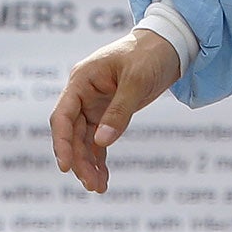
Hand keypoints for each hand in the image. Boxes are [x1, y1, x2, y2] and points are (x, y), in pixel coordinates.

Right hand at [50, 28, 180, 193]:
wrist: (170, 44)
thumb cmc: (150, 53)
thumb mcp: (137, 80)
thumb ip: (119, 111)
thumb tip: (102, 142)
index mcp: (82, 80)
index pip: (63, 116)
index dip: (62, 142)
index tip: (65, 166)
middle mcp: (83, 94)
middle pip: (73, 134)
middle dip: (79, 160)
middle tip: (92, 185)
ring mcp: (95, 105)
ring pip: (84, 140)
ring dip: (89, 164)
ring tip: (98, 188)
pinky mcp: (108, 113)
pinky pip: (98, 140)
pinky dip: (99, 158)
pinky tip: (103, 178)